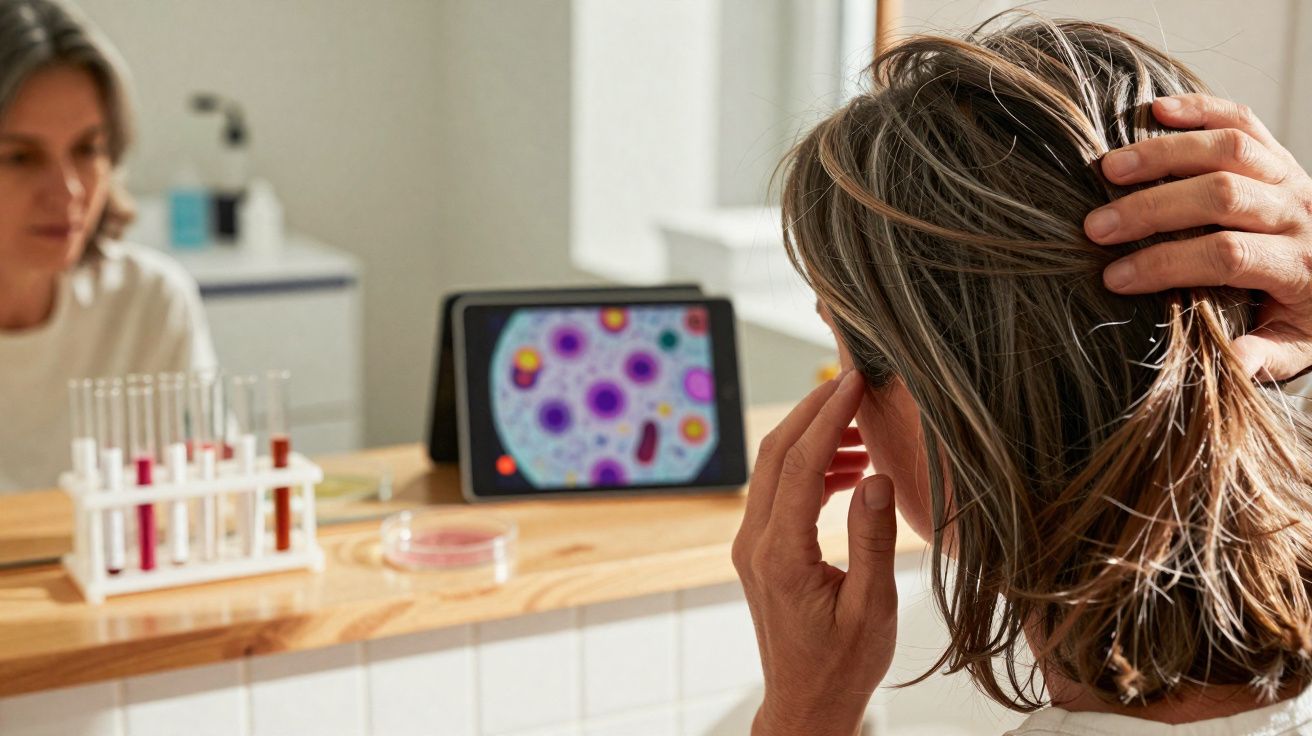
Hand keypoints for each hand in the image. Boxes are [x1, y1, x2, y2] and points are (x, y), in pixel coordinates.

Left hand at [732, 371, 899, 735]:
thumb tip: (875, 477)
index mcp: (780, 554)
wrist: (806, 705)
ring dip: (813, 440)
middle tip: (852, 381)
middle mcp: (755, 544)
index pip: (801, 464)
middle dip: (813, 411)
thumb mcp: (872, 607)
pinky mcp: (760, 551)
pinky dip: (810, 470)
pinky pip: (779, 493)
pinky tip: (849, 471)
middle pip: (776, 454)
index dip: (829, 416)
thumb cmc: (841, 666)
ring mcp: (752, 546)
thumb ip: (871, 540)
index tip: (854, 380)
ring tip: (863, 432)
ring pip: (774, 470)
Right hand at [1086, 94, 1311, 379]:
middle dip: (1152, 209)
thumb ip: (1265, 357)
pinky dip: (1199, 110)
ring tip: (1108, 168)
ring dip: (1164, 155)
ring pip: (1229, 149)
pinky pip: (1242, 120)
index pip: (1225, 256)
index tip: (1114, 278)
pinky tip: (1155, 111)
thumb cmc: (1310, 312)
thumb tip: (1232, 365)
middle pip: (1221, 196)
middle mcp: (1298, 212)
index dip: (1165, 264)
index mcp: (1298, 265)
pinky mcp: (1279, 153)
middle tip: (1095, 227)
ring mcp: (1290, 175)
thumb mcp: (1298, 346)